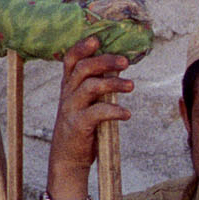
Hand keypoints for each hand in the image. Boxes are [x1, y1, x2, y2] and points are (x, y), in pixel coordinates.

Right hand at [47, 36, 132, 199]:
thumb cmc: (82, 129)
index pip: (70, 60)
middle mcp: (67, 95)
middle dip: (105, 61)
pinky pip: (97, 113)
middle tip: (126, 62)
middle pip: (82, 69)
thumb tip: (117, 72)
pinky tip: (127, 114)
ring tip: (131, 86)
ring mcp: (70, 110)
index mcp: (69, 87)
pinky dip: (114, 111)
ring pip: (90, 87)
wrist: (68, 160)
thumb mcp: (86, 105)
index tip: (98, 39)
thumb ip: (96, 89)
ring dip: (113, 84)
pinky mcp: (78, 126)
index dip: (82, 47)